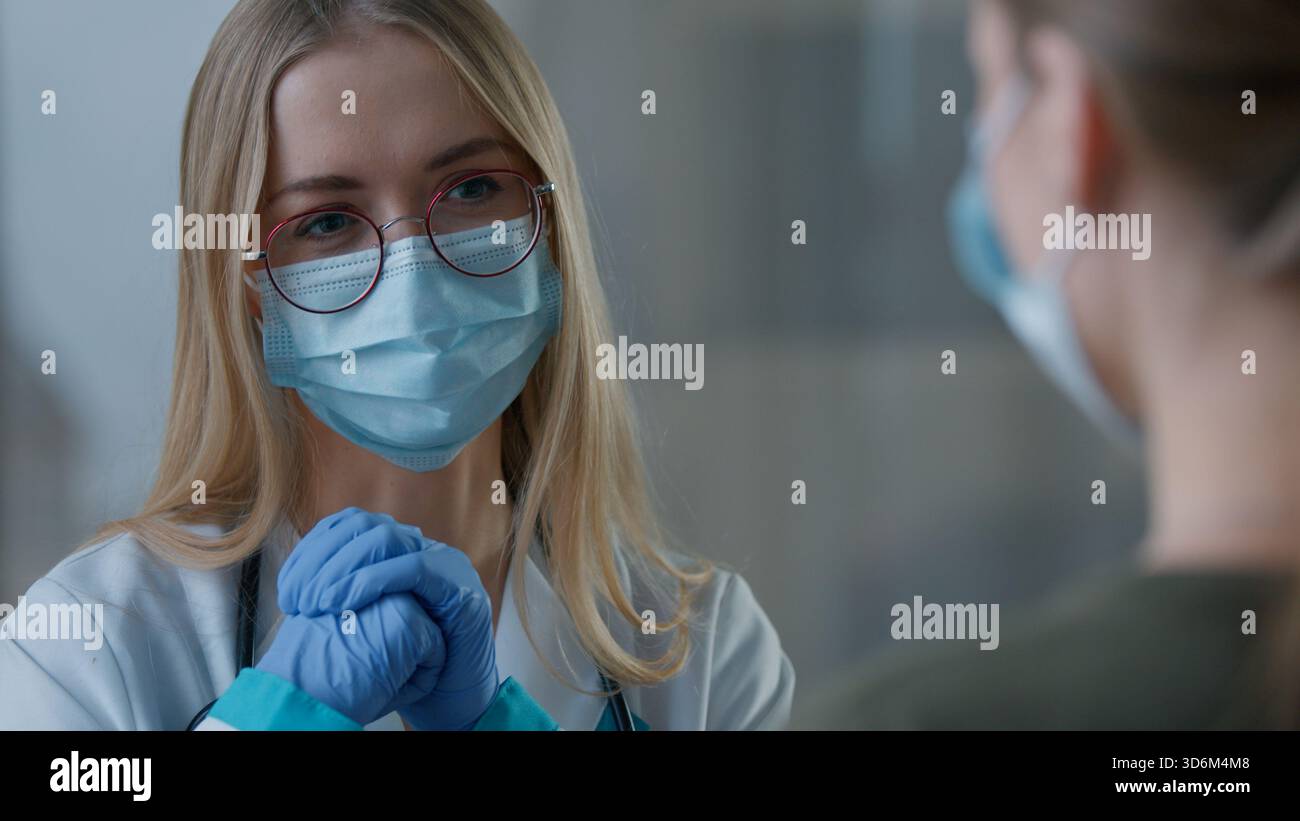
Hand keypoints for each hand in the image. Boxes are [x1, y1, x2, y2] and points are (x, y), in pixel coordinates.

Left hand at [278, 507, 498, 729]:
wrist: (449, 699)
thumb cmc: (401, 667)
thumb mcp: (361, 625)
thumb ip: (339, 596)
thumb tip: (296, 584)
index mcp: (397, 552)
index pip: (349, 525)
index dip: (312, 548)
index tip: (287, 589)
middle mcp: (422, 548)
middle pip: (364, 526)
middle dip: (320, 560)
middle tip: (298, 602)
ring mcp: (444, 564)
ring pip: (386, 539)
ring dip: (341, 569)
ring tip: (317, 604)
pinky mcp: (459, 587)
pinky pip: (414, 569)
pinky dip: (373, 581)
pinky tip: (344, 603)